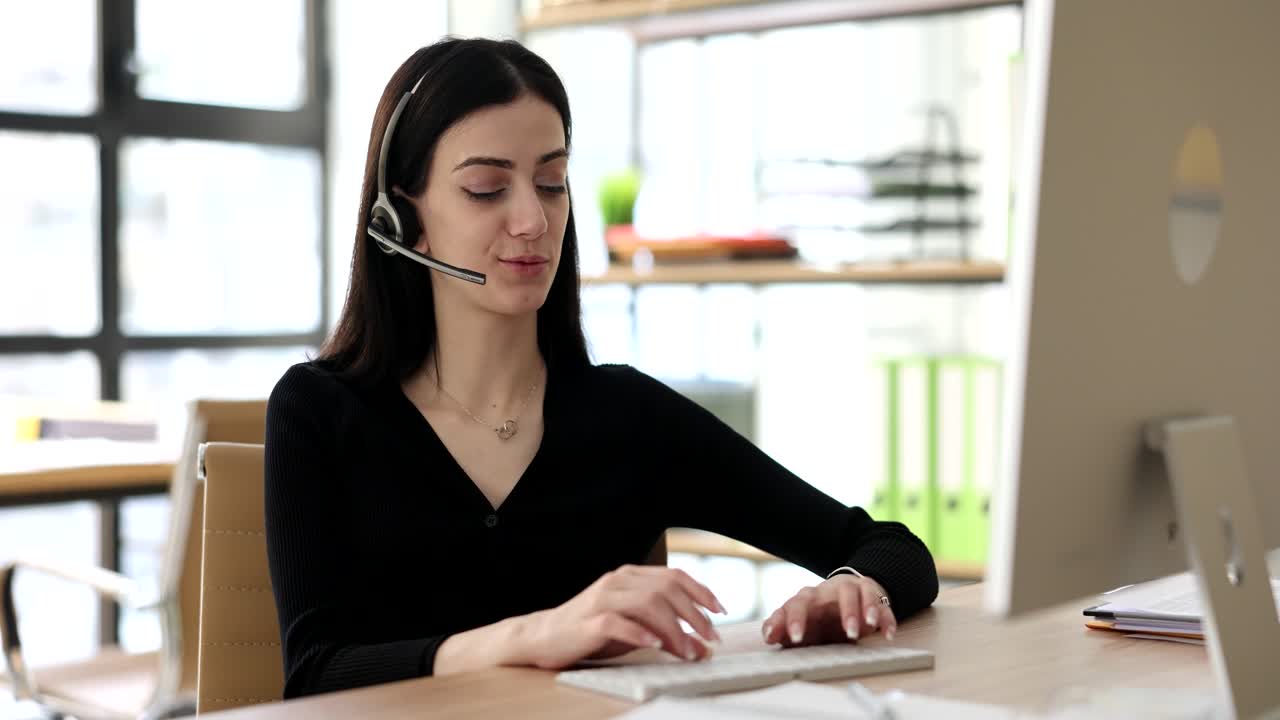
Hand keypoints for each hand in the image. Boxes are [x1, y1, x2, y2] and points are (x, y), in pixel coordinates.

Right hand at [516, 564, 726, 669]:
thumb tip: (703, 647)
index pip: (674, 576)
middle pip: (666, 589)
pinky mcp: (588, 621)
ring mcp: (602, 599)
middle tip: (710, 638)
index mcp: (630, 576)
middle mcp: (618, 581)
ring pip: (647, 603)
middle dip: (694, 614)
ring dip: (673, 628)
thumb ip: (668, 634)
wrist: (544, 636)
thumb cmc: (592, 631)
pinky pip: (617, 622)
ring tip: (686, 650)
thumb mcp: (636, 631)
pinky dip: (639, 633)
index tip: (720, 610)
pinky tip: (654, 645)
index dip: (701, 591)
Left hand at [761, 574, 896, 646]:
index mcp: (807, 598)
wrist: (845, 593)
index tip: (795, 638)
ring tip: (863, 630)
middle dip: (839, 613)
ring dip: (861, 610)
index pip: (797, 604)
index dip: (795, 620)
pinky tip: (886, 633)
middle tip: (844, 634)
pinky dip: (885, 618)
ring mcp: (851, 589)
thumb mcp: (801, 623)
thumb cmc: (819, 614)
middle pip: (831, 594)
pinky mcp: (872, 594)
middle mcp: (828, 590)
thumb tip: (768, 635)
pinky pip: (881, 603)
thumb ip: (782, 628)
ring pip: (856, 593)